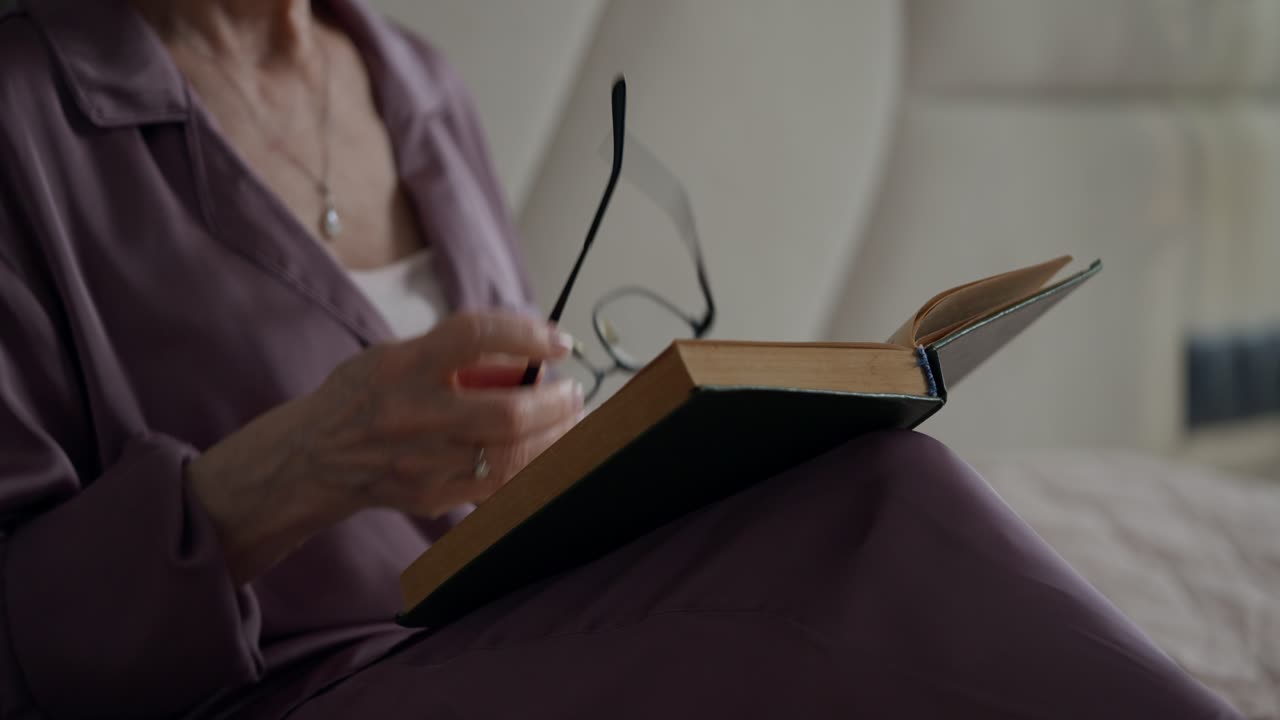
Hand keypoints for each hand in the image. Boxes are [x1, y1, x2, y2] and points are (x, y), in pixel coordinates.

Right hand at [187, 311, 581, 583]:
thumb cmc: (362, 397)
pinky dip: (533, 468)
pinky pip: (498, 488)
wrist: (310, 459)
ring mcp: (422, 462)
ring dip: (555, 439)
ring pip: (510, 457)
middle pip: (505, 413)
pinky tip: (548, 454)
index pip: (473, 336)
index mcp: (402, 365)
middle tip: (573, 392)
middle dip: (555, 403)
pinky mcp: (430, 496)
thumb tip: (529, 356)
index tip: (559, 342)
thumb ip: (454, 354)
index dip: (526, 333)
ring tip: (571, 423)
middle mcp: (412, 414)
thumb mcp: (395, 356)